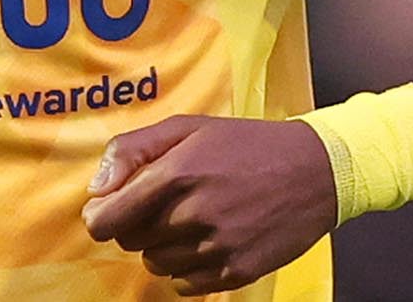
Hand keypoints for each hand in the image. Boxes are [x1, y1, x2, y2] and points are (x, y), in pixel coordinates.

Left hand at [82, 114, 338, 295]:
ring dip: (163, 246)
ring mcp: (217, 247)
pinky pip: (185, 284)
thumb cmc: (246, 144)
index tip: (110, 210)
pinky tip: (208, 241)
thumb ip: (132, 149)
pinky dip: (187, 268)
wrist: (316, 170)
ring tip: (192, 219)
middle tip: (164, 204)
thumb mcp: (189, 127)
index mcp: (177, 172)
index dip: (101, 216)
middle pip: (130, 241)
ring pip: (156, 264)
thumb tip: (96, 188)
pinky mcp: (236, 271)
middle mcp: (194, 213)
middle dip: (137, 224)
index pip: (108, 219)